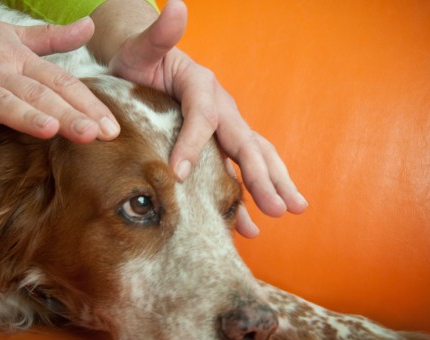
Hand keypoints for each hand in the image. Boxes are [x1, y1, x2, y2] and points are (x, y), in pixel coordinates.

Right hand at [0, 2, 119, 160]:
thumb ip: (51, 38)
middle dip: (68, 114)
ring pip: (0, 102)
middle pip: (38, 94)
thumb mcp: (10, 34)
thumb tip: (89, 27)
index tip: (111, 126)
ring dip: (24, 116)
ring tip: (50, 131)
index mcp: (17, 58)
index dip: (87, 103)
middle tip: (95, 134)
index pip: (60, 82)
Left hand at [107, 0, 307, 236]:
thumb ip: (160, 32)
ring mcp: (224, 128)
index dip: (193, 144)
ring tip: (290, 210)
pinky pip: (235, 173)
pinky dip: (243, 199)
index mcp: (202, 86)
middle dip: (264, 176)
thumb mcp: (143, 45)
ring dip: (272, 185)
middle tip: (280, 205)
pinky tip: (250, 226)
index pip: (203, 116)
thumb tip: (176, 6)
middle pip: (247, 143)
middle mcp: (221, 108)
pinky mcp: (218, 144)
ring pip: (254, 157)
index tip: (179, 174)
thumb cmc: (139, 59)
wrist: (144, 67)